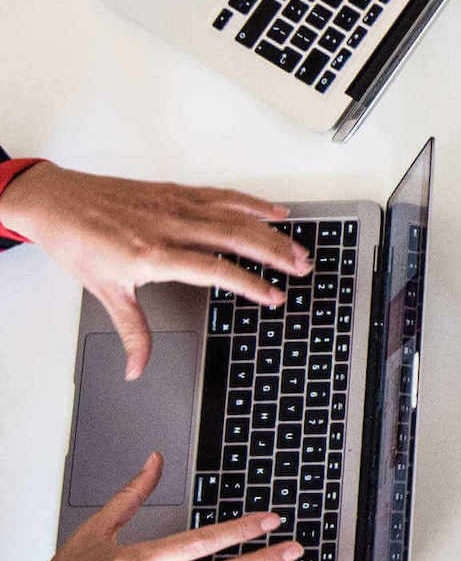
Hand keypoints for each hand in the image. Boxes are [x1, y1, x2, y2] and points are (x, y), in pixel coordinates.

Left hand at [0, 163, 310, 378]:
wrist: (57, 202)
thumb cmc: (78, 242)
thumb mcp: (104, 292)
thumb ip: (132, 332)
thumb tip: (137, 368)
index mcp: (154, 254)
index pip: (215, 269)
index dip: (249, 284)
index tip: (273, 296)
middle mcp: (171, 226)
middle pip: (237, 239)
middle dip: (275, 255)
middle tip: (302, 268)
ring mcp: (177, 206)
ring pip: (236, 217)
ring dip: (272, 233)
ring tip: (298, 248)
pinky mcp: (177, 192)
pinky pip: (223, 196)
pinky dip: (253, 203)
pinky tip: (274, 212)